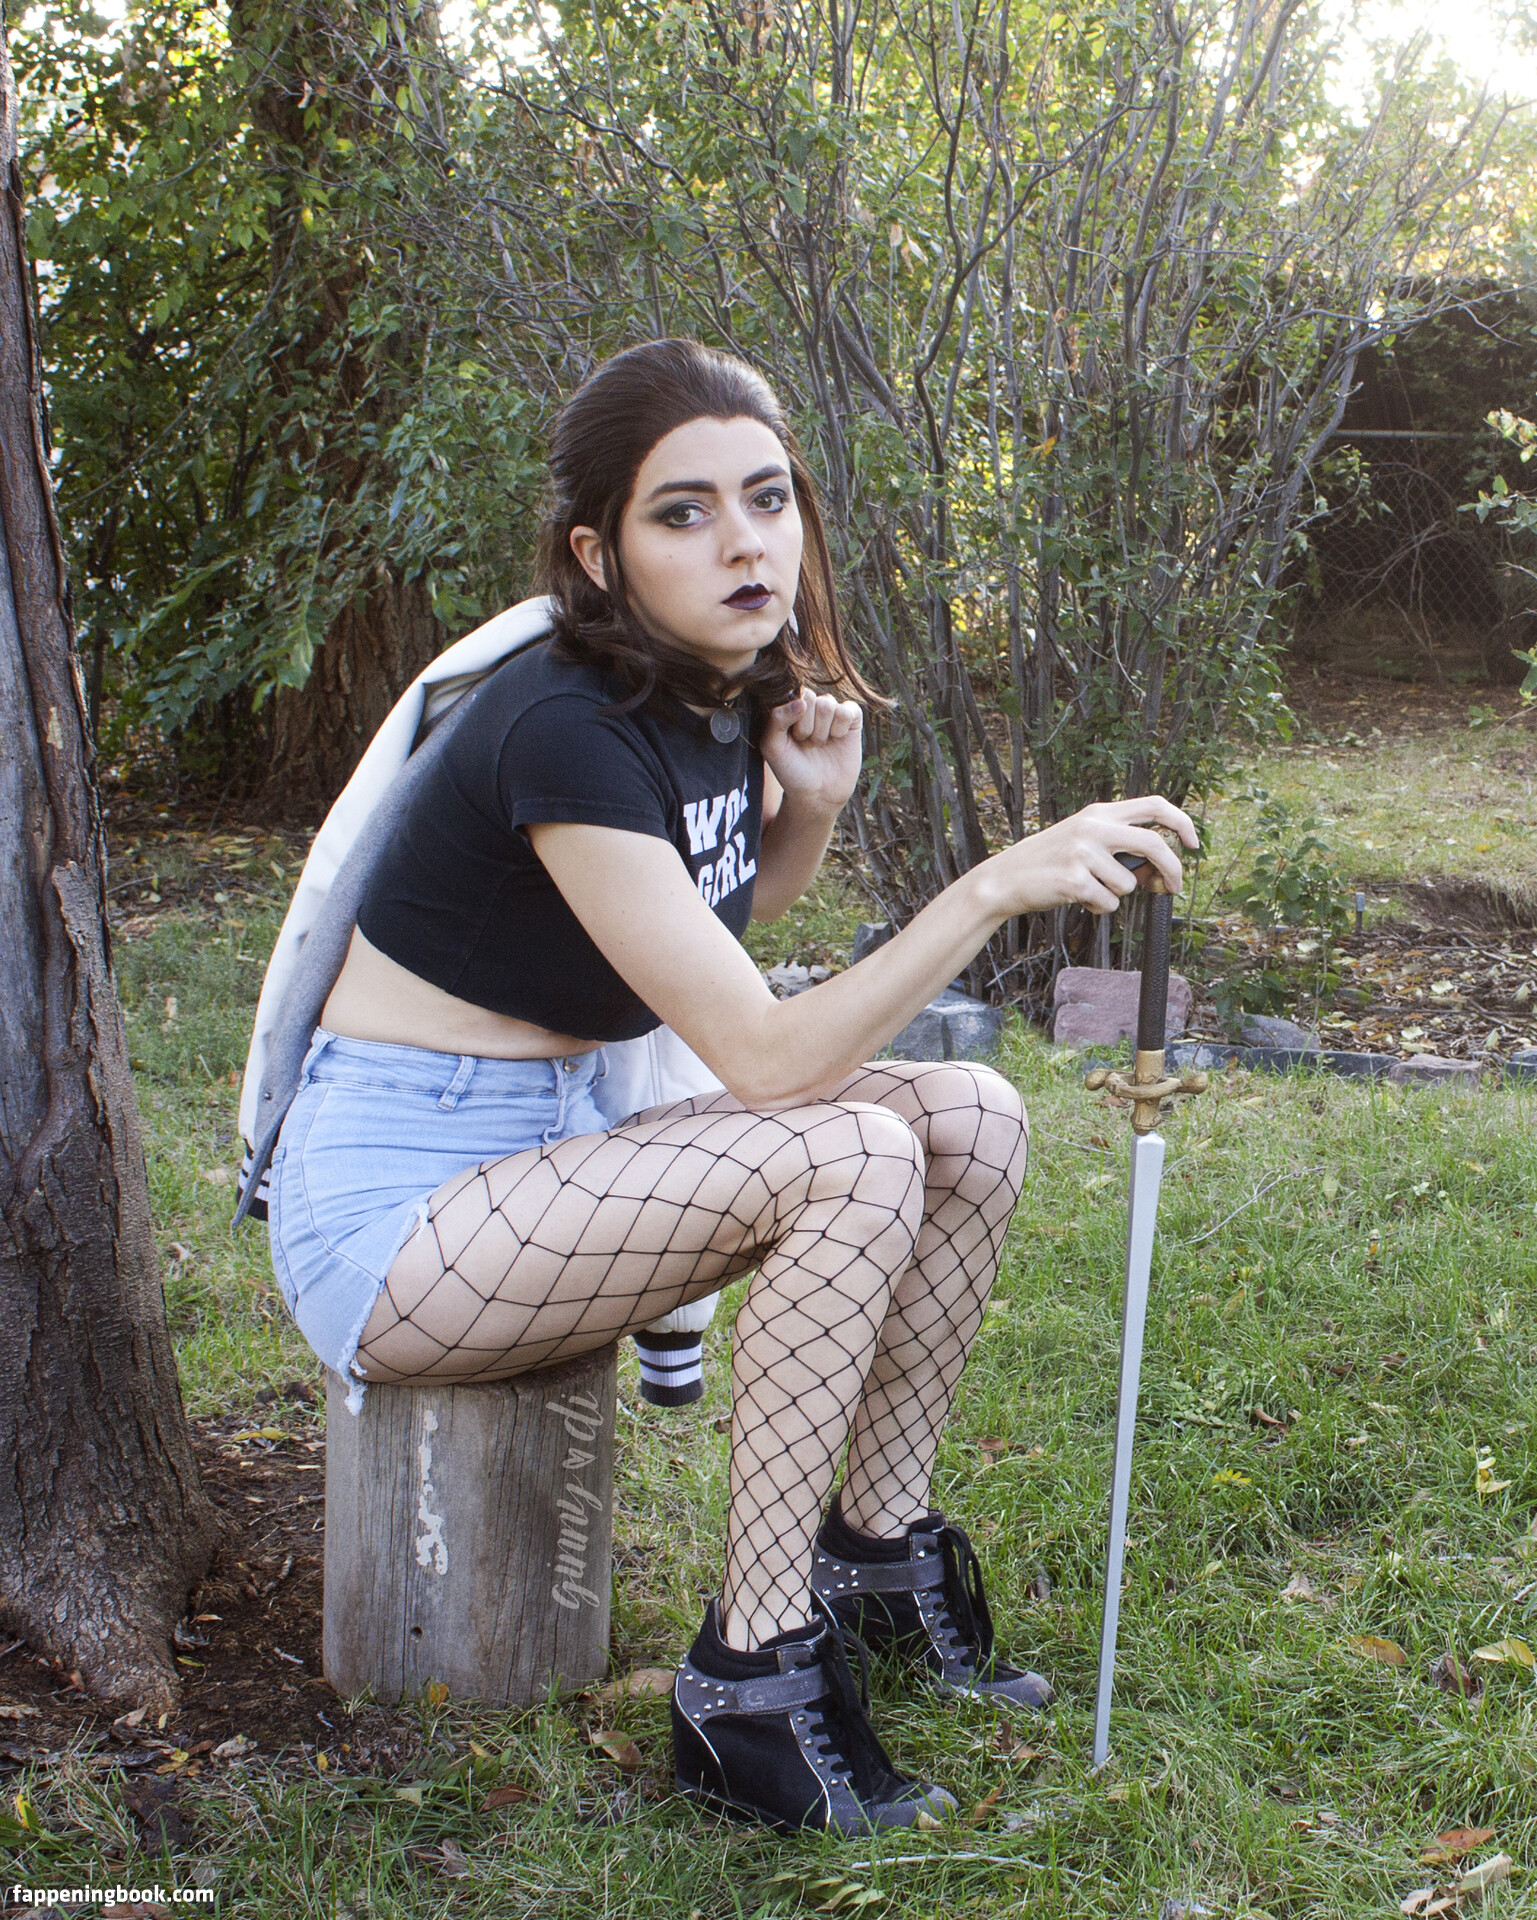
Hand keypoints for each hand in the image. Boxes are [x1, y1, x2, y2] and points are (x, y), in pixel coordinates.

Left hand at [760, 688, 862, 814]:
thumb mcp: (772, 747)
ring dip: (822, 730)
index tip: (792, 737)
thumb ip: (776, 719)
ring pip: (828, 704)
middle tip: (807, 743)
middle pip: (811, 698)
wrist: (817, 794)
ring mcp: (832, 712)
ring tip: (820, 744)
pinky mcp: (852, 720)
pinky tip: (837, 739)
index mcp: (790, 708)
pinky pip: (849, 709)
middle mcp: (812, 707)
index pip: (792, 695)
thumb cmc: (792, 770)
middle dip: (807, 726)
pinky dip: (841, 727)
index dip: (793, 718)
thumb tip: (801, 701)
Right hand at [986, 798, 1196, 917]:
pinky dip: (1098, 908)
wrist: (1005, 878)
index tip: (1194, 843)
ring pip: (1128, 884)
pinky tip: (1076, 898)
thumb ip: (1119, 846)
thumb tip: (1159, 872)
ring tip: (1088, 890)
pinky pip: (1108, 903)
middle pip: (1154, 843)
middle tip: (1174, 888)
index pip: (1154, 805)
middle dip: (1172, 869)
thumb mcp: (1084, 841)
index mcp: (1099, 813)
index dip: (1182, 822)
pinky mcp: (1074, 879)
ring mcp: (1083, 852)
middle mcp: (1093, 827)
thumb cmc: (1049, 862)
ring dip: (1115, 895)